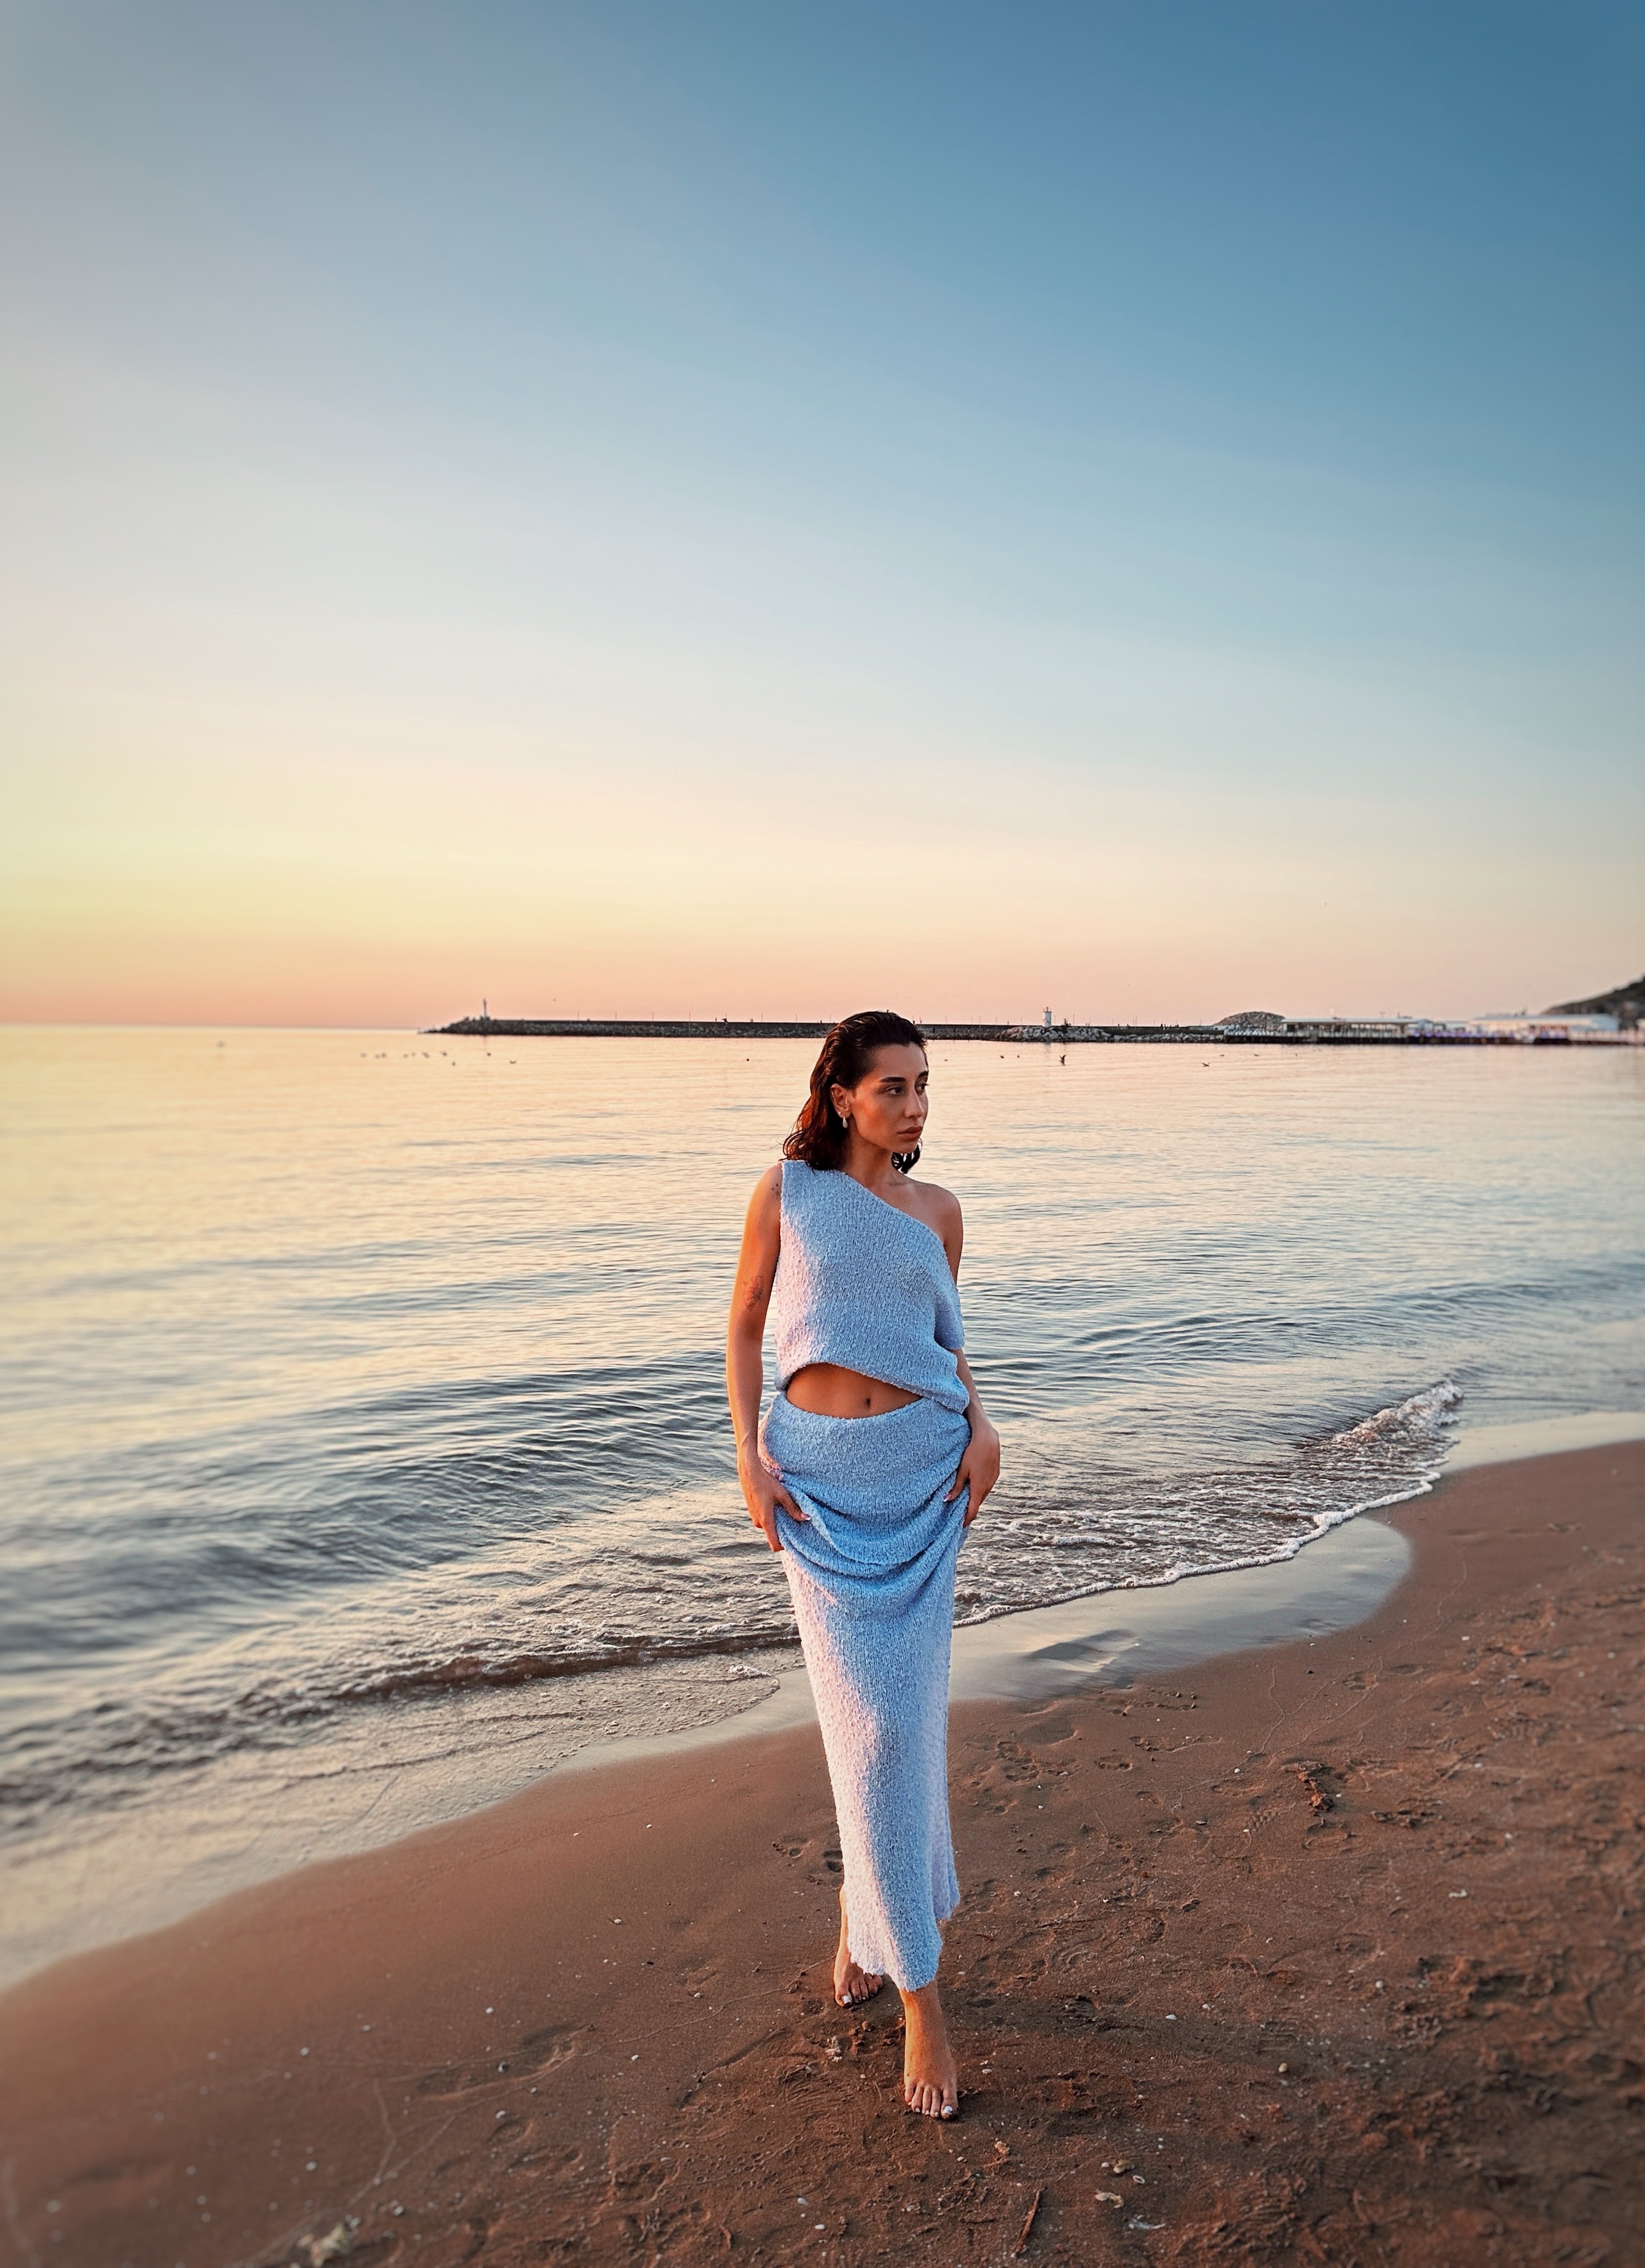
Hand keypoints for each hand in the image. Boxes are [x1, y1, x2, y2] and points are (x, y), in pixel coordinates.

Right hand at [739, 1444, 805, 1552]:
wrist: (748, 1472)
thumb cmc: (766, 1482)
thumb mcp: (782, 1494)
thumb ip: (793, 1508)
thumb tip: (806, 1518)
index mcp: (766, 1520)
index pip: (774, 1544)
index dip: (784, 1546)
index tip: (794, 1539)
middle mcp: (758, 1522)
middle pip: (773, 1535)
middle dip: (783, 1531)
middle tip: (793, 1520)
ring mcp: (754, 1517)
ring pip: (768, 1526)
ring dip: (777, 1521)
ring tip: (785, 1509)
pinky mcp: (752, 1511)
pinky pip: (764, 1519)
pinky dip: (771, 1516)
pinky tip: (776, 1505)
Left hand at [946, 1413, 1000, 1527]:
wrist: (988, 1439)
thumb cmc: (972, 1453)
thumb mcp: (962, 1470)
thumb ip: (956, 1487)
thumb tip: (947, 1500)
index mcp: (979, 1488)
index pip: (973, 1510)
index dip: (967, 1520)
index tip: (960, 1526)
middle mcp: (988, 1487)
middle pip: (978, 1503)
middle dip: (969, 1510)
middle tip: (959, 1514)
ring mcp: (993, 1480)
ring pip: (983, 1495)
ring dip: (975, 1499)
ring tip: (965, 1500)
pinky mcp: (995, 1474)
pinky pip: (987, 1487)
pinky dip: (980, 1490)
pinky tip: (973, 1486)